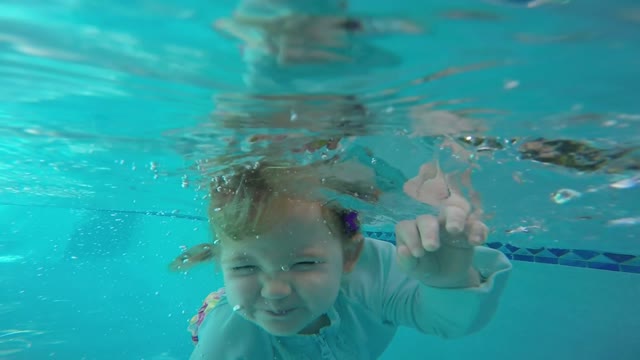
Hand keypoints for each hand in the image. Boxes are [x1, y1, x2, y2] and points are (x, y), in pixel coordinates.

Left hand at [396, 161, 487, 287]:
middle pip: (428, 218)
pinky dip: (478, 230)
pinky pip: (475, 224)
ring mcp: (449, 224)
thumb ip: (406, 261)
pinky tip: (476, 241)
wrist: (446, 276)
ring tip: (455, 230)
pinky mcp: (468, 230)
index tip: (418, 254)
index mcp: (412, 230)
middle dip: (429, 230)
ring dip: (454, 218)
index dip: (411, 237)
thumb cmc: (425, 267)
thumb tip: (402, 250)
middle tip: (432, 246)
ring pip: (452, 212)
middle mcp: (429, 223)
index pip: (406, 227)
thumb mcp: (414, 269)